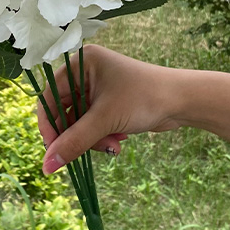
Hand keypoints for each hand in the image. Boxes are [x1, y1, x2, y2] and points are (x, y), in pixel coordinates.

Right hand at [37, 45, 185, 173]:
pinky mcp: (108, 103)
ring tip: (113, 146)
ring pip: (79, 123)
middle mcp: (86, 72)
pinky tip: (118, 142)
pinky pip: (93, 125)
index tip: (53, 151)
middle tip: (91, 151)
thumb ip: (74, 143)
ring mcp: (97, 88)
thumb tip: (47, 166)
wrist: (182, 101)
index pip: (49, 97)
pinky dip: (102, 137)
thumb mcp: (104, 121)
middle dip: (78, 135)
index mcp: (81, 63)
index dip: (49, 125)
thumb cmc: (143, 99)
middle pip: (64, 112)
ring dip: (92, 140)